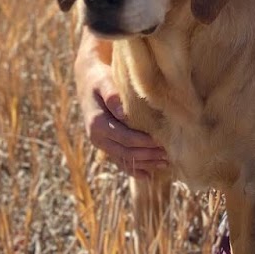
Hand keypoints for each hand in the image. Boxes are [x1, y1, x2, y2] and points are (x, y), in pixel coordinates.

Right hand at [79, 60, 167, 178]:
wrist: (87, 80)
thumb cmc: (99, 78)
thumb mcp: (104, 82)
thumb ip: (112, 96)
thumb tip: (123, 114)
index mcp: (97, 123)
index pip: (124, 138)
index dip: (142, 142)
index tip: (160, 142)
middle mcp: (96, 137)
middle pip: (125, 152)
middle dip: (147, 156)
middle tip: (167, 155)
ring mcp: (101, 143)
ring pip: (123, 159)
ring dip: (143, 164)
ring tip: (164, 164)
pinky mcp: (106, 144)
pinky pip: (119, 160)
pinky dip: (133, 169)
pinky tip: (147, 175)